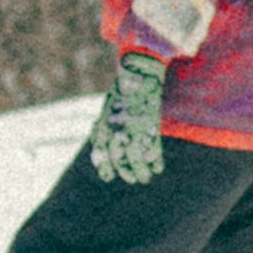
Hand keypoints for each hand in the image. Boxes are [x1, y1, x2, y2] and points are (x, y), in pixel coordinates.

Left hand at [87, 52, 169, 187]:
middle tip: (134, 180)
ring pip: (135, 158)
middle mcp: (115, 128)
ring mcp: (133, 127)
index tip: (109, 177)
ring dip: (141, 172)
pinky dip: (155, 160)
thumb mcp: (107, 107)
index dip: (105, 167)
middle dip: (126, 172)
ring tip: (146, 178)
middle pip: (118, 158)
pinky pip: (152, 148)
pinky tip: (158, 167)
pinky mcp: (149, 124)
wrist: (138, 73)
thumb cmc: (123, 90)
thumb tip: (95, 141)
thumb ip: (102, 125)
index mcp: (104, 124)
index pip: (100, 152)